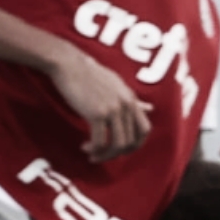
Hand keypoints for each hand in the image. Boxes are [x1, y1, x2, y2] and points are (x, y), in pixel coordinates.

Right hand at [49, 47, 151, 161]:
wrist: (69, 64)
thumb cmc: (90, 74)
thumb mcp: (117, 85)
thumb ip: (133, 100)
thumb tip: (150, 109)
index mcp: (131, 99)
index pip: (145, 130)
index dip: (135, 144)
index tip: (121, 149)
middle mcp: (126, 105)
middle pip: (132, 141)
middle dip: (117, 154)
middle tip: (103, 155)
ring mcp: (113, 109)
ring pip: (118, 145)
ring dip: (105, 155)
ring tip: (93, 155)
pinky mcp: (96, 113)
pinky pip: (100, 142)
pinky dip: (93, 149)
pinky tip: (85, 147)